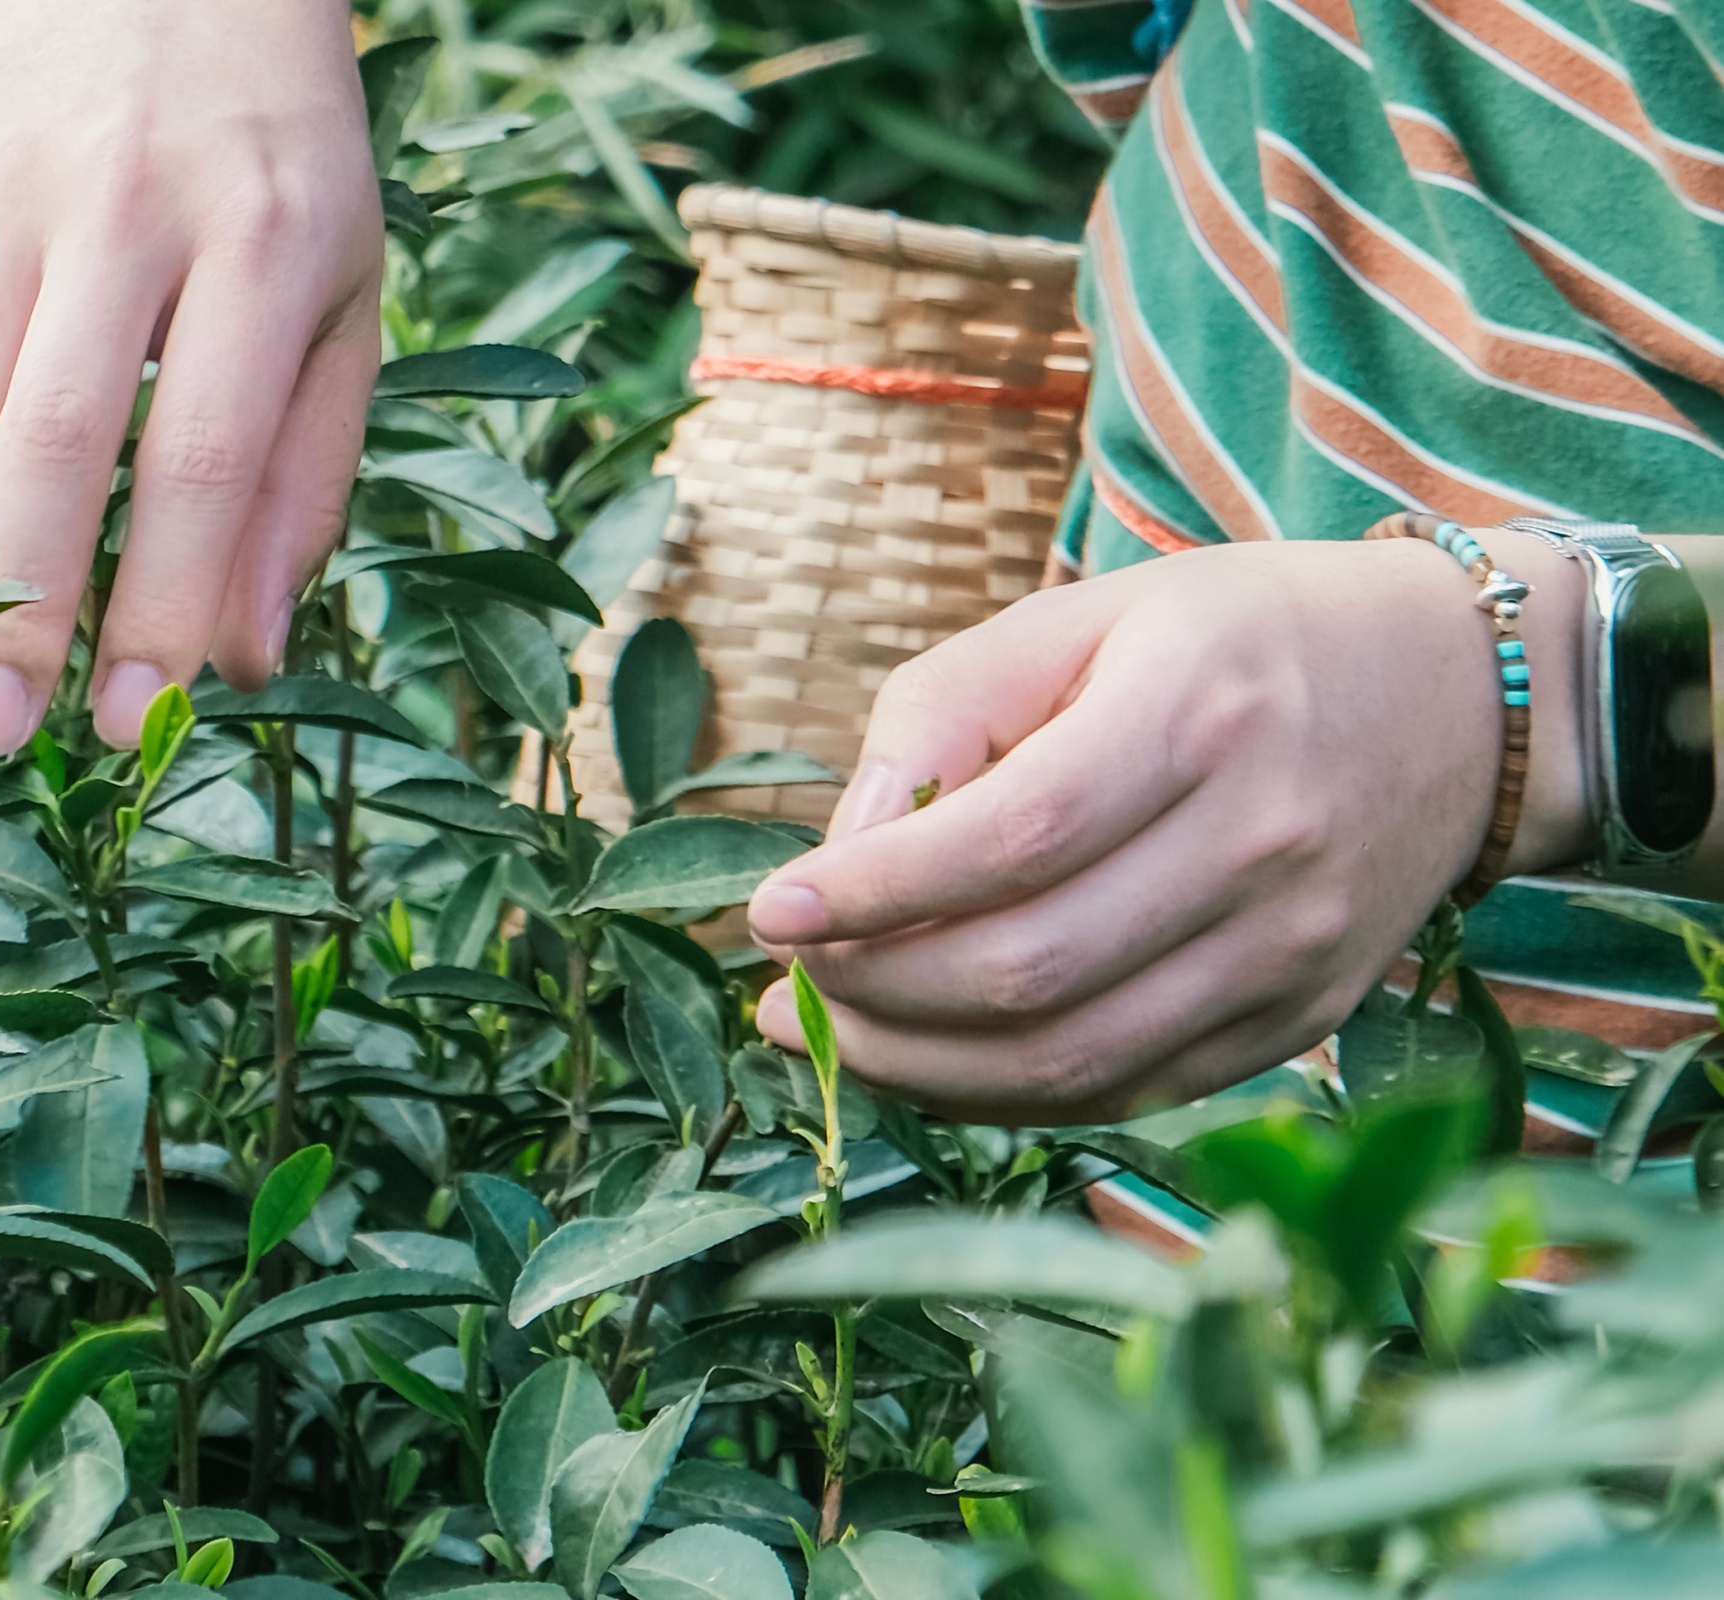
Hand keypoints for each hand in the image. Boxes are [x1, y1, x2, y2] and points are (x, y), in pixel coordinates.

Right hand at [0, 0, 384, 752]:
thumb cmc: (280, 172)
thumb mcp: (345, 305)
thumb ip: (304, 479)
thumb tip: (245, 660)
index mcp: (263, 244)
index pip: (205, 457)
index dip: (163, 601)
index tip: (128, 722)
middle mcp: (125, 209)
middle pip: (54, 434)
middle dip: (13, 600)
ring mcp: (3, 188)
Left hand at [746, 533, 1592, 1123]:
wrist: (1460, 698)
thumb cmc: (1227, 641)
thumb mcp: (1080, 618)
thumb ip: (941, 715)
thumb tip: (835, 856)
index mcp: (1197, 710)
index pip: (1013, 836)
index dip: (876, 890)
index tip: (770, 909)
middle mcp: (1260, 840)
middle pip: (1030, 969)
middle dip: (873, 996)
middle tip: (784, 984)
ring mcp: (1291, 948)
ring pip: (1070, 1059)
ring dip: (917, 1069)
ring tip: (829, 1034)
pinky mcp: (1299, 1019)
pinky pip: (1123, 1091)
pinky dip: (1000, 1098)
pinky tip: (925, 1063)